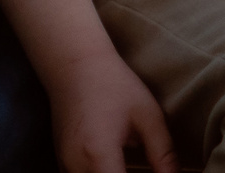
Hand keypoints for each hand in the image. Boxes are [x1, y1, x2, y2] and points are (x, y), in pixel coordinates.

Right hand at [42, 46, 175, 172]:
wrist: (73, 63)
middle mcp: (75, 166)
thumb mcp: (147, 116)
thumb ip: (163, 155)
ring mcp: (64, 165)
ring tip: (128, 165)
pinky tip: (114, 168)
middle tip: (143, 169)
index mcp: (99, 154)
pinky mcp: (61, 162)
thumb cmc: (113, 84)